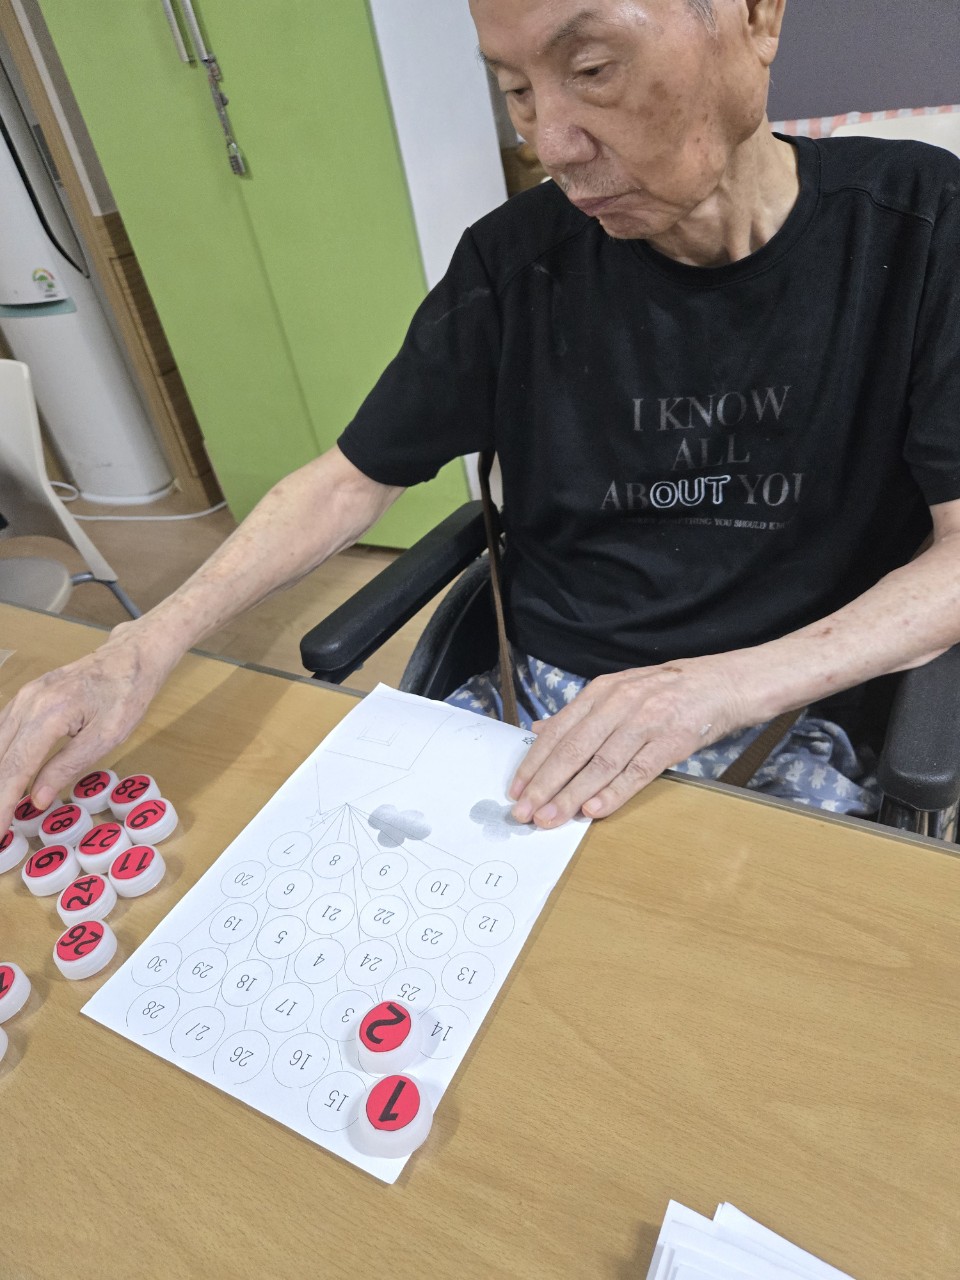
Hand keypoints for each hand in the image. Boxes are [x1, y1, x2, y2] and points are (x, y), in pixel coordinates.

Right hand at [0, 628, 171, 830]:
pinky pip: (2, 730)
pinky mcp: (26, 696)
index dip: (3, 801)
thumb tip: (36, 799)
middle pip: (0, 757)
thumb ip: (68, 767)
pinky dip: (0, 757)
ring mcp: (24, 696)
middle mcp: (28, 702)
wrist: (130, 658)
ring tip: (0, 805)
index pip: (16, 767)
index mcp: (49, 713)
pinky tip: (3, 776)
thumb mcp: (106, 737)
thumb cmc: (125, 695)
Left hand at [508, 657, 749, 827]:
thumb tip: (540, 729)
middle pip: (573, 750)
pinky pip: (637, 772)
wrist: (721, 684)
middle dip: (544, 785)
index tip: (516, 790)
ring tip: (550, 818)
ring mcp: (645, 722)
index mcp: (600, 693)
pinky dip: (614, 793)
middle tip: (525, 813)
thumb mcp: (618, 691)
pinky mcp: (670, 741)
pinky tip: (594, 811)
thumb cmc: (665, 692)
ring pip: (600, 764)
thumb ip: (580, 714)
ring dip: (571, 796)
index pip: (558, 732)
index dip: (534, 763)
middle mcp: (618, 705)